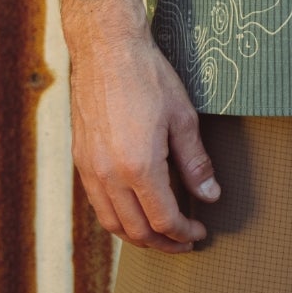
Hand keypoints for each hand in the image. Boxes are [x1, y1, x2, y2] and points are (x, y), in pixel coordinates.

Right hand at [69, 25, 219, 251]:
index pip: (164, 219)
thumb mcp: (183, 118)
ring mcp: (90, 169)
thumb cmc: (148, 77)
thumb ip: (195, 162)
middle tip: (184, 241)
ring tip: (161, 235)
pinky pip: (97, 204)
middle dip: (163, 243)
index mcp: (139, 167)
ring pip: (112, 223)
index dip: (184, 232)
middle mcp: (109, 175)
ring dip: (138, 237)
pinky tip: (135, 210)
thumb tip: (210, 195)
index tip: (199, 231)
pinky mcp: (81, 159)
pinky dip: (118, 218)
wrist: (106, 49)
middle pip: (136, 231)